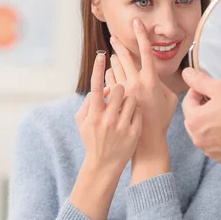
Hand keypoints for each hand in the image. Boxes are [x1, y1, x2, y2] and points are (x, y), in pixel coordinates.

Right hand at [70, 52, 142, 219]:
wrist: (104, 165)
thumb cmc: (92, 138)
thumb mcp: (82, 121)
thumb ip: (89, 102)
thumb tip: (102, 87)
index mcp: (94, 114)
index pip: (96, 86)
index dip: (98, 68)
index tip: (102, 54)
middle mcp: (108, 119)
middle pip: (118, 89)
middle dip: (119, 88)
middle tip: (118, 95)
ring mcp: (122, 126)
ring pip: (131, 99)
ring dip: (128, 100)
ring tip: (124, 110)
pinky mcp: (134, 132)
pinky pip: (138, 111)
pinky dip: (135, 112)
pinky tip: (130, 120)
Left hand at [107, 19, 177, 182]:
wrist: (146, 139)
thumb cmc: (160, 119)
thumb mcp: (169, 99)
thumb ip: (163, 83)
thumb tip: (157, 74)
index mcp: (151, 81)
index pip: (145, 52)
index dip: (141, 36)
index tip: (136, 22)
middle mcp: (136, 83)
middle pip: (124, 57)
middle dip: (118, 45)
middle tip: (113, 36)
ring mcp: (124, 91)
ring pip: (115, 68)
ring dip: (114, 62)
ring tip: (114, 58)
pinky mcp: (115, 98)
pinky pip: (109, 81)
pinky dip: (110, 76)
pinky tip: (112, 77)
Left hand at [181, 67, 220, 164]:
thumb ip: (200, 81)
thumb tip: (185, 73)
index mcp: (194, 120)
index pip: (188, 101)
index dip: (197, 92)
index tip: (209, 90)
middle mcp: (197, 139)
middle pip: (193, 119)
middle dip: (202, 109)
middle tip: (219, 103)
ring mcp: (209, 150)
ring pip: (203, 133)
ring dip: (209, 125)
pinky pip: (215, 145)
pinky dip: (219, 138)